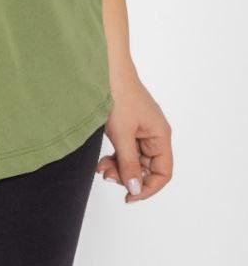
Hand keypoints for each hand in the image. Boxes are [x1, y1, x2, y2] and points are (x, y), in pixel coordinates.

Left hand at [97, 67, 172, 203]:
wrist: (105, 69)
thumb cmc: (118, 95)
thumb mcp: (122, 134)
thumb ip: (129, 164)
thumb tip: (136, 190)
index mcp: (160, 136)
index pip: (163, 172)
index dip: (148, 188)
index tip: (129, 197)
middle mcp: (154, 134)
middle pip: (147, 168)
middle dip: (128, 176)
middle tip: (107, 176)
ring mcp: (140, 130)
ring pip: (134, 160)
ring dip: (119, 167)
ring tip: (101, 168)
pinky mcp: (128, 126)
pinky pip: (126, 149)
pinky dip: (115, 156)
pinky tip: (102, 160)